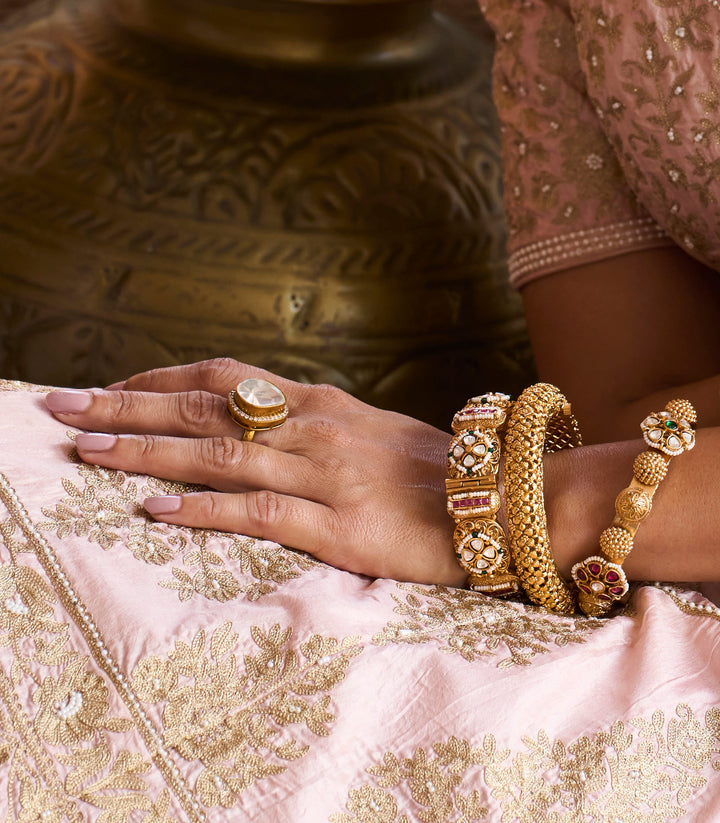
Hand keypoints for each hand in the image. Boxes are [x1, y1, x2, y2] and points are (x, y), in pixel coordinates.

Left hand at [46, 359, 463, 585]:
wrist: (508, 499)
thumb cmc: (441, 471)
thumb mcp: (375, 431)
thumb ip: (320, 426)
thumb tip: (270, 425)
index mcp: (322, 403)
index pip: (225, 376)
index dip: (161, 378)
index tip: (112, 386)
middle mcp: (316, 427)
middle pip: (205, 407)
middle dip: (127, 406)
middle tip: (62, 405)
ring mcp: (328, 473)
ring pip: (221, 454)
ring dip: (147, 452)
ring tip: (86, 452)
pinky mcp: (343, 526)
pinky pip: (261, 511)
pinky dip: (203, 510)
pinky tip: (156, 511)